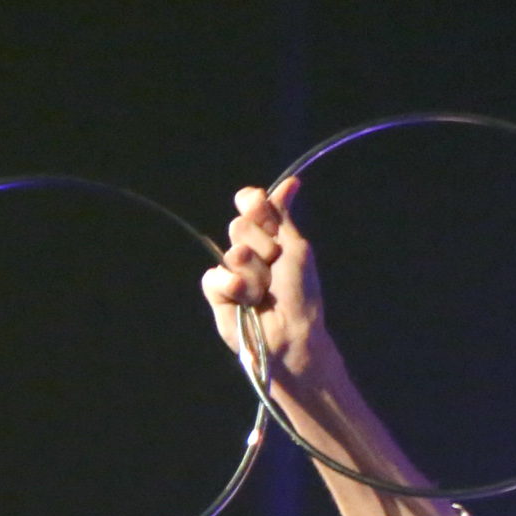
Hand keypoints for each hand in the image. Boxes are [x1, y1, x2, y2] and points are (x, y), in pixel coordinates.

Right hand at [200, 178, 332, 392]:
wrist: (292, 332)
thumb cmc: (301, 293)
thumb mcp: (296, 248)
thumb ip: (282, 216)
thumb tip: (291, 182)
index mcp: (270, 236)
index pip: (250, 204)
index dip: (253, 204)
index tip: (259, 207)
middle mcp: (249, 249)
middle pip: (240, 225)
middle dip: (263, 247)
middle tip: (276, 268)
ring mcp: (231, 270)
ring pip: (232, 252)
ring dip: (254, 273)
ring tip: (265, 292)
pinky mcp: (217, 293)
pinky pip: (214, 277)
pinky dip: (233, 288)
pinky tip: (247, 301)